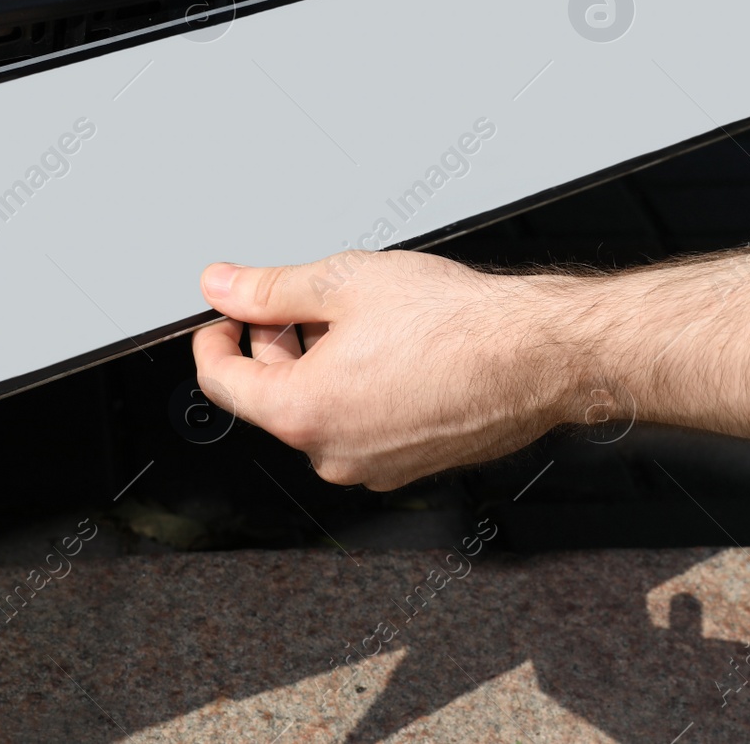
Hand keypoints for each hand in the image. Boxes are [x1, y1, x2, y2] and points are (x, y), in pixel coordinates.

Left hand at [191, 250, 582, 489]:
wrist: (535, 355)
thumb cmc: (455, 324)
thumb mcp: (344, 283)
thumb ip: (269, 288)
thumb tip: (222, 285)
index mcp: (302, 413)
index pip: (221, 381)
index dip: (214, 337)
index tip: (226, 312)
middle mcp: (333, 454)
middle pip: (274, 394)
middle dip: (280, 342)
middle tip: (312, 299)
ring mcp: (373, 467)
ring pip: (322, 410)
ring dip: (324, 365)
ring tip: (367, 318)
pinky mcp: (410, 467)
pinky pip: (364, 426)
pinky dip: (362, 390)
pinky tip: (395, 350)